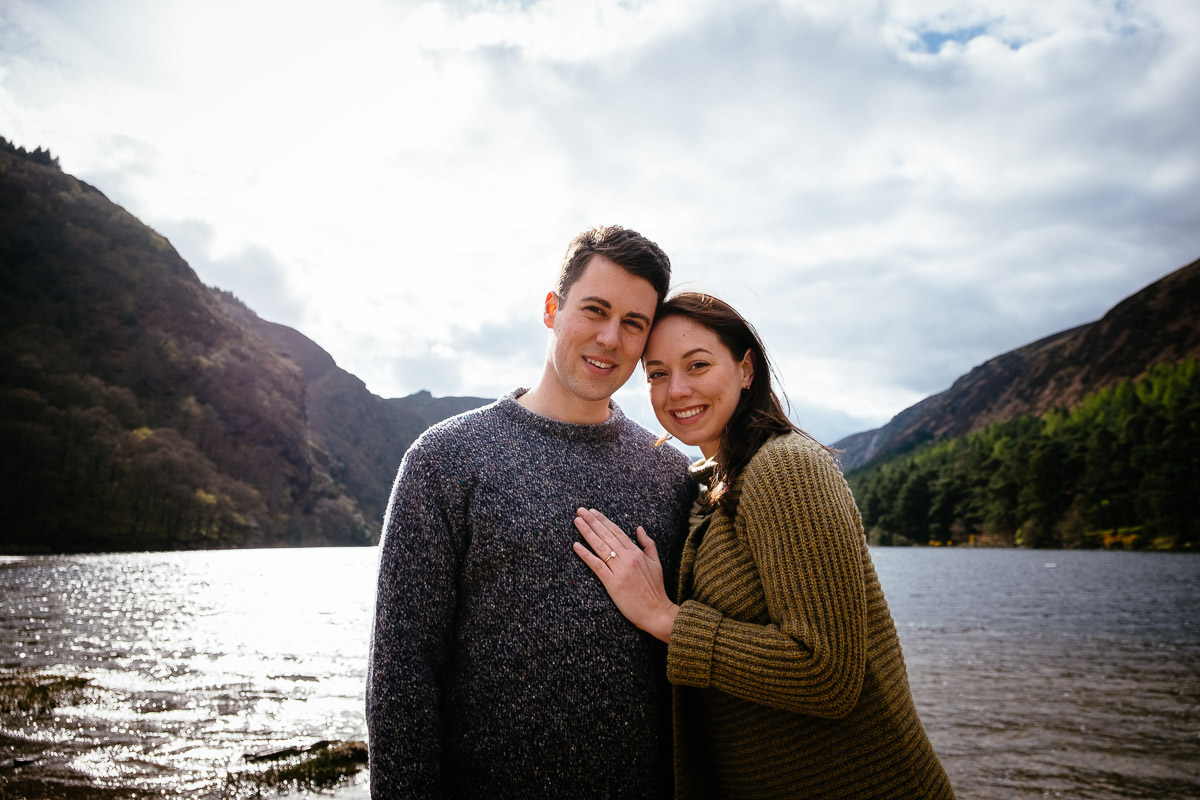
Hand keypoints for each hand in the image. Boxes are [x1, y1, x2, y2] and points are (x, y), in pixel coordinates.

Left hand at [572, 507, 678, 642]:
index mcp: (637, 552)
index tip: (593, 512)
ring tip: (577, 521)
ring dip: (587, 532)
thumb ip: (648, 544)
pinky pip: (596, 565)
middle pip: (606, 535)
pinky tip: (576, 546)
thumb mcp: (656, 563)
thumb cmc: (656, 589)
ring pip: (600, 546)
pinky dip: (585, 554)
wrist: (657, 611)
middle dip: (592, 521)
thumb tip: (639, 528)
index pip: (617, 532)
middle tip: (580, 510)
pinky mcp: (612, 583)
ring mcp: (619, 570)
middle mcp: (628, 558)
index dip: (604, 521)